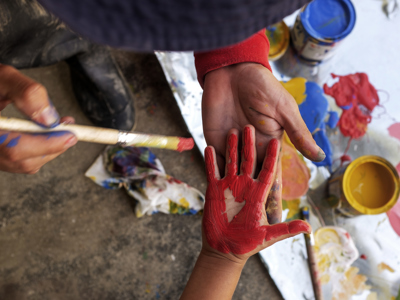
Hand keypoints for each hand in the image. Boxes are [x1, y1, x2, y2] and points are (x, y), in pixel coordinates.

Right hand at [0, 64, 76, 173]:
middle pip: (22, 161)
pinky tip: (47, 135)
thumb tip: (50, 119)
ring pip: (23, 164)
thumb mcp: (3, 78)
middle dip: (52, 147)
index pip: (14, 149)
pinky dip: (39, 151)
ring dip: (48, 149)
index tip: (70, 135)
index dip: (46, 144)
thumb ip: (27, 94)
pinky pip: (19, 161)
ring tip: (62, 130)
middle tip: (71, 131)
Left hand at [202, 63, 324, 221]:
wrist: (232, 71)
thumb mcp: (284, 111)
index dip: (274, 198)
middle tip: (252, 228)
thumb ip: (298, 134)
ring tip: (231, 218)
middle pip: (252, 182)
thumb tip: (320, 157)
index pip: (272, 177)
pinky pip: (214, 163)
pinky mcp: (214, 139)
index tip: (277, 219)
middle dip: (253, 204)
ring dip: (232, 196)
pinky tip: (212, 195)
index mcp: (269, 144)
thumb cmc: (262, 87)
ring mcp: (231, 146)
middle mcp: (250, 149)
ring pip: (232, 176)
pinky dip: (214, 178)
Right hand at [203, 125, 310, 261]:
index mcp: (258, 193)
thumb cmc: (246, 245)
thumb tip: (308, 228)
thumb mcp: (266, 236)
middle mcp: (244, 186)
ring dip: (230, 147)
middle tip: (249, 126)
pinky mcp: (214, 190)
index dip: (271, 156)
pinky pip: (212, 171)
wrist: (224, 249)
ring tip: (231, 131)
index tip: (275, 141)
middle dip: (248, 144)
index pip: (267, 171)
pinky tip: (209, 147)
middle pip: (247, 161)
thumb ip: (285, 230)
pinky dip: (210, 160)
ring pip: (230, 161)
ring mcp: (229, 186)